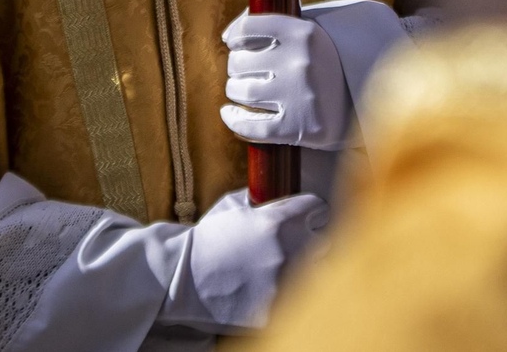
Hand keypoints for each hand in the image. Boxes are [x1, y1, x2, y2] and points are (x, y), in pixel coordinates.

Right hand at [156, 189, 328, 332]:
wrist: (180, 276)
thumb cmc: (206, 239)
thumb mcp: (233, 206)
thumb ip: (263, 199)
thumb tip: (280, 195)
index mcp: (279, 220)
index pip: (319, 208)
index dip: (314, 212)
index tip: (311, 217)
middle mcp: (287, 249)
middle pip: (325, 243)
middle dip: (313, 242)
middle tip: (298, 247)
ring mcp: (282, 282)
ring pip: (316, 276)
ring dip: (305, 272)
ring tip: (283, 272)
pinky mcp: (273, 311)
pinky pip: (295, 303)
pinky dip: (286, 299)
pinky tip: (269, 292)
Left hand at [221, 10, 352, 149]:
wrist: (361, 103)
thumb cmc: (324, 64)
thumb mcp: (308, 34)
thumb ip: (272, 24)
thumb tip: (228, 35)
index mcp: (303, 33)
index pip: (247, 28)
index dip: (235, 37)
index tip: (235, 45)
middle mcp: (301, 61)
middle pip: (239, 63)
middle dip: (237, 69)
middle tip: (247, 73)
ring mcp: (300, 95)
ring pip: (242, 92)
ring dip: (236, 92)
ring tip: (244, 92)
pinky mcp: (299, 127)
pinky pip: (251, 126)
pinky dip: (235, 120)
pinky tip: (232, 114)